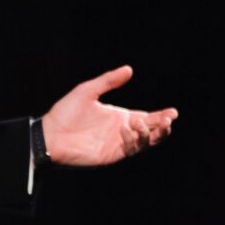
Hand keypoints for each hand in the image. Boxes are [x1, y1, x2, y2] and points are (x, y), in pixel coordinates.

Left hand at [40, 66, 177, 166]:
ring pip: (145, 143)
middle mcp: (123, 131)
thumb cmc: (66, 112)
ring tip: (145, 123)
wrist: (50, 134)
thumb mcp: (88, 91)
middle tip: (168, 119)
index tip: (173, 113)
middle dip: (163, 127)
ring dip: (150, 134)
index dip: (162, 116)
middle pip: (152, 131)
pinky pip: (131, 150)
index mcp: (121, 116)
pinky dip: (134, 140)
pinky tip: (127, 128)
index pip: (148, 117)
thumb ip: (108, 81)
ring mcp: (118, 144)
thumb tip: (129, 69)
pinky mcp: (111, 155)